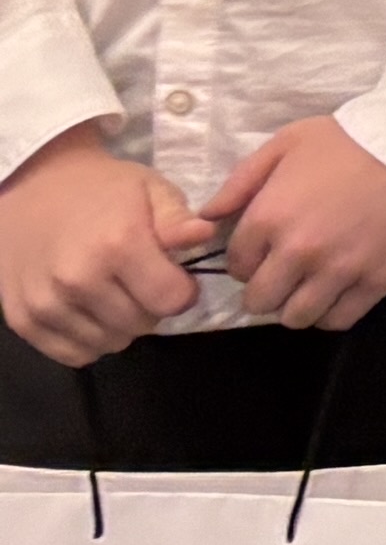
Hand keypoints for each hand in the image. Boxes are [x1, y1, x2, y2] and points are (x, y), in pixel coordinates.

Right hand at [0, 124, 207, 365]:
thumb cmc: (102, 189)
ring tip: (113, 292)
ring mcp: (45, 305)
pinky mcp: (22, 321)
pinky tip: (89, 310)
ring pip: (109, 343)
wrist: (33, 189)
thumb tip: (204, 235)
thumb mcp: (150, 190)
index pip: (172, 300)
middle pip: (141, 325)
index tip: (175, 276)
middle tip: (140, 281)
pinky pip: (74, 354)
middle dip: (151, 307)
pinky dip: (89, 339)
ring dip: (120, 325)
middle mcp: (78, 280)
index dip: (183, 290)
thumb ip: (177, 219)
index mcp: (117, 245)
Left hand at [201, 116, 385, 334]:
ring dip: (297, 304)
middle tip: (285, 271)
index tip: (265, 250)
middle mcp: (298, 252)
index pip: (237, 266)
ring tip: (310, 284)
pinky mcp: (376, 282)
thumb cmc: (349, 139)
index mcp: (269, 218)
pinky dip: (331, 312)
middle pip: (260, 301)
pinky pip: (338, 320)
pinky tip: (337, 291)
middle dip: (266, 288)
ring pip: (296, 317)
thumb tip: (207, 218)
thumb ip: (240, 182)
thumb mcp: (286, 143)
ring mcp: (339, 271)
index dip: (248, 259)